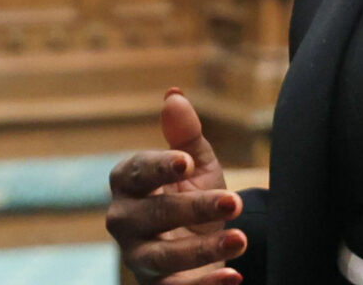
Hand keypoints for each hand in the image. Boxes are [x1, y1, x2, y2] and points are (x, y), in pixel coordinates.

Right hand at [106, 91, 243, 284]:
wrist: (201, 244)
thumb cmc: (191, 196)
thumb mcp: (196, 166)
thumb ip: (185, 134)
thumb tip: (174, 95)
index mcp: (127, 182)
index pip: (136, 171)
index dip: (159, 166)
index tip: (186, 162)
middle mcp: (124, 220)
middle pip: (153, 214)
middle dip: (193, 208)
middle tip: (233, 201)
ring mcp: (138, 256)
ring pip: (163, 256)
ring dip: (202, 249)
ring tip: (239, 238)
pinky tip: (233, 275)